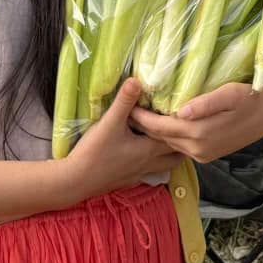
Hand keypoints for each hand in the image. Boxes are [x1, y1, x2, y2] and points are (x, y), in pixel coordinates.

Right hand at [59, 78, 182, 200]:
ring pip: (164, 166)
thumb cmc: (94, 152)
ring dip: (170, 155)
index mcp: (148, 149)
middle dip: (183, 143)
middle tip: (186, 129)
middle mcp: (148, 163)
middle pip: (176, 156)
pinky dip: (154, 163)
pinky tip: (146, 155)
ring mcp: (138, 174)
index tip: (188, 116)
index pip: (176, 138)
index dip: (183, 128)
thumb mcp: (109, 123)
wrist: (74, 182)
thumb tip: (137, 80)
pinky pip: (149, 171)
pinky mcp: (127, 180)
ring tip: (171, 141)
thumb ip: (124, 101)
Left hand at [129, 81, 262, 162]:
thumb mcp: (229, 94)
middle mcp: (198, 148)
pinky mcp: (207, 154)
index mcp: (200, 133)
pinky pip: (181, 147)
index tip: (128, 105)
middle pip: (162, 138)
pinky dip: (169, 137)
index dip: (143, 117)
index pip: (161, 127)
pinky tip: (163, 125)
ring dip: (155, 132)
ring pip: (170, 144)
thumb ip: (205, 103)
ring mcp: (203, 154)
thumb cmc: (251, 96)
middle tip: (127, 110)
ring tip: (141, 116)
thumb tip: (181, 111)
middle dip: (144, 126)